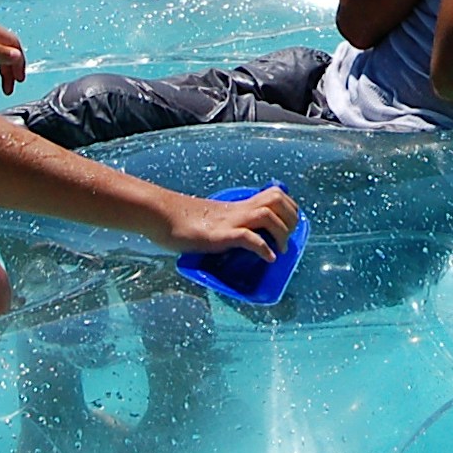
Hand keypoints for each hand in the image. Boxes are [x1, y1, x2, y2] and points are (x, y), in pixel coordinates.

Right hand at [157, 183, 299, 260]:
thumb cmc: (182, 221)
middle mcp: (238, 210)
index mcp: (239, 206)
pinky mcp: (219, 236)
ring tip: (279, 251)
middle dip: (290, 219)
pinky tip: (267, 258)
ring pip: (267, 214)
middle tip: (286, 239)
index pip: (276, 194)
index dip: (290, 208)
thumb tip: (237, 241)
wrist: (161, 215)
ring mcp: (229, 222)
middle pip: (277, 200)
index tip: (291, 225)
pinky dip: (262, 248)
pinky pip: (247, 237)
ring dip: (280, 233)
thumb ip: (228, 225)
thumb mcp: (213, 220)